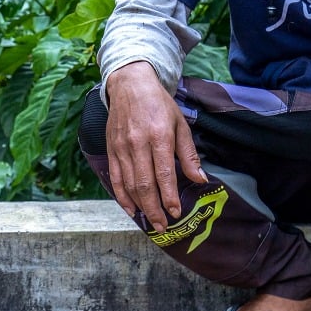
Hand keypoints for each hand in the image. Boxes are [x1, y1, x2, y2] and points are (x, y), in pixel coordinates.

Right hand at [104, 62, 205, 232]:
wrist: (130, 84)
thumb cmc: (159, 104)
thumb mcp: (180, 124)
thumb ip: (188, 154)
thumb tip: (199, 179)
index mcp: (159, 136)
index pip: (164, 174)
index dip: (169, 197)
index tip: (176, 212)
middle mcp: (138, 143)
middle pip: (144, 184)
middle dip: (155, 209)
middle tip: (164, 226)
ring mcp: (121, 147)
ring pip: (129, 184)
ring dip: (140, 206)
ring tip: (152, 221)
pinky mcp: (111, 149)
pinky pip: (115, 178)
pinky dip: (122, 196)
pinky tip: (131, 209)